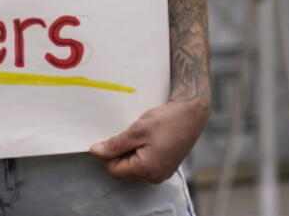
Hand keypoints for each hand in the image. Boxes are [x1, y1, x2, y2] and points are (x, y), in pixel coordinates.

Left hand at [90, 98, 208, 183]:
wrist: (192, 112)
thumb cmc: (167, 120)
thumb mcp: (137, 130)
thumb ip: (115, 144)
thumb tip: (96, 152)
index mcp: (146, 169)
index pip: (114, 170)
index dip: (107, 155)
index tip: (108, 139)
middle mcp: (155, 176)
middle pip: (125, 170)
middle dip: (120, 153)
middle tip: (126, 133)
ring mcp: (162, 172)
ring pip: (135, 166)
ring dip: (131, 151)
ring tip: (139, 134)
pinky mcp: (167, 165)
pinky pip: (146, 163)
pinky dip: (142, 151)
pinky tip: (148, 138)